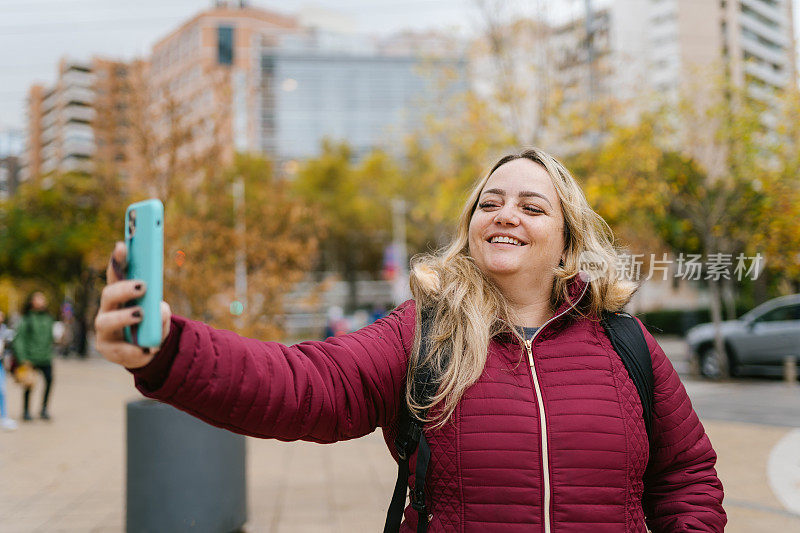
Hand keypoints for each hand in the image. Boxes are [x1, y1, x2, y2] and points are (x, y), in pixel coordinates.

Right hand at [94, 241, 171, 368]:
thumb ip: (161, 312)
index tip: (122, 245)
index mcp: (120, 296)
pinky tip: (148, 349)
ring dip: (123, 317)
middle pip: (108, 294)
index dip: (117, 260)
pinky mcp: (107, 349)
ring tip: (141, 315)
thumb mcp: (160, 316)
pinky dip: (136, 349)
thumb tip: (159, 311)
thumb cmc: (150, 326)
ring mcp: (104, 330)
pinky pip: (119, 349)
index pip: (115, 274)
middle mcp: (107, 309)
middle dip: (123, 289)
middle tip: (143, 286)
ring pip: (105, 321)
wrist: (146, 351)